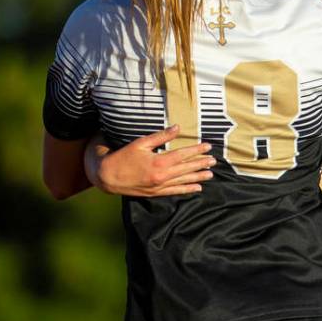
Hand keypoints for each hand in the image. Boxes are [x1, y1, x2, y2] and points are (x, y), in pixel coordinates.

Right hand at [87, 125, 214, 196]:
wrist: (107, 177)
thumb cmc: (123, 157)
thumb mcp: (141, 143)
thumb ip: (160, 136)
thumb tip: (177, 128)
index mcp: (159, 161)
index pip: (183, 154)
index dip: (197, 150)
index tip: (208, 146)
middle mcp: (162, 175)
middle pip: (186, 168)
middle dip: (201, 163)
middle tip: (214, 160)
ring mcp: (160, 186)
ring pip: (184, 181)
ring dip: (198, 177)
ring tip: (210, 174)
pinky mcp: (156, 193)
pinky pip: (175, 192)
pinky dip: (187, 190)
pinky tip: (197, 188)